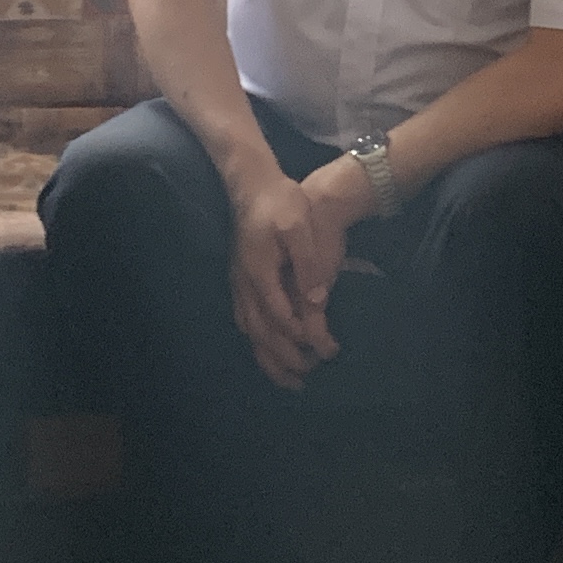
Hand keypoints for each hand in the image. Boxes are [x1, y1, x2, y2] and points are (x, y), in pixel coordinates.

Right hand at [227, 172, 344, 388]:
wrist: (251, 182)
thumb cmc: (279, 200)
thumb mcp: (298, 225)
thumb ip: (308, 263)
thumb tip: (317, 300)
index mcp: (259, 272)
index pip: (280, 316)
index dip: (301, 337)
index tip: (323, 351)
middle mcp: (244, 283)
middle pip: (261, 332)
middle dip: (284, 358)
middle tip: (309, 377)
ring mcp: (239, 283)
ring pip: (250, 331)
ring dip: (268, 358)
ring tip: (290, 380)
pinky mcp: (240, 280)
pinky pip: (246, 321)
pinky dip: (258, 342)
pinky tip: (268, 351)